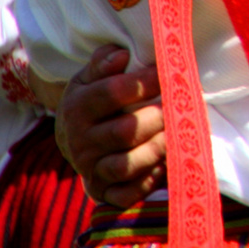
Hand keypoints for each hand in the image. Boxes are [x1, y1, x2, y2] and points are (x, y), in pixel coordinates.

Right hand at [54, 45, 166, 206]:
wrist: (70, 139)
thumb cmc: (90, 100)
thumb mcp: (88, 77)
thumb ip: (102, 62)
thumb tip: (121, 54)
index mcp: (78, 107)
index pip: (112, 92)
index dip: (144, 82)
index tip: (168, 73)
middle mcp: (81, 141)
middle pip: (125, 132)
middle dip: (157, 118)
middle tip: (179, 107)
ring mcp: (91, 168)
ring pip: (126, 165)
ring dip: (156, 150)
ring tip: (176, 133)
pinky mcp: (101, 191)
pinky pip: (126, 193)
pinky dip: (148, 182)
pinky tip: (165, 163)